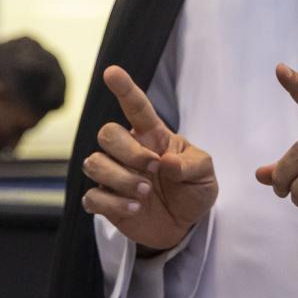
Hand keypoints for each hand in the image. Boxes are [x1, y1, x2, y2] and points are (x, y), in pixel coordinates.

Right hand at [80, 65, 217, 252]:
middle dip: (128, 151)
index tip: (112, 72)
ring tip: (145, 194)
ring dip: (121, 179)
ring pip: (94, 163)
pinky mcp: (105, 201)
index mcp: (152, 136)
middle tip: (153, 168)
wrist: (184, 225)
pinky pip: (92, 196)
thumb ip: (191, 165)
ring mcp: (113, 175)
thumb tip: (166, 162)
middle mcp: (128, 151)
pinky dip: (113, 203)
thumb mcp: (205, 174)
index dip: (124, 88)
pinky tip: (134, 208)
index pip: (135, 106)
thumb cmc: (192, 190)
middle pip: (107, 133)